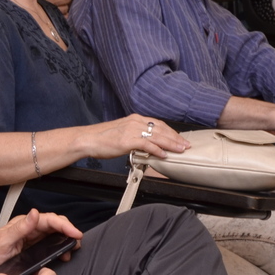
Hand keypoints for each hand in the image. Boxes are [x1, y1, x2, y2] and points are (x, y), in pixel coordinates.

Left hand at [0, 208, 81, 274]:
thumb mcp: (2, 240)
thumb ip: (19, 227)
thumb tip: (34, 213)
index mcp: (23, 223)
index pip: (48, 219)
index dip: (63, 224)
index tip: (75, 232)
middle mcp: (29, 229)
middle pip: (54, 224)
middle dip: (68, 230)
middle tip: (78, 240)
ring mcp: (32, 239)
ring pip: (54, 233)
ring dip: (66, 238)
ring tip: (74, 247)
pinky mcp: (33, 249)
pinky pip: (50, 244)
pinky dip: (60, 247)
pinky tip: (64, 253)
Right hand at [75, 114, 189, 160]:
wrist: (88, 139)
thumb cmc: (103, 138)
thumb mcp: (122, 133)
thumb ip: (135, 137)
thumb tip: (146, 146)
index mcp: (135, 119)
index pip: (158, 124)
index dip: (171, 132)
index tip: (179, 138)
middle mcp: (135, 121)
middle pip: (161, 129)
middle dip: (175, 138)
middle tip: (186, 145)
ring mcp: (132, 130)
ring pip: (157, 136)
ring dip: (171, 143)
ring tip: (180, 150)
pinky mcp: (128, 140)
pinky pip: (147, 144)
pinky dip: (157, 150)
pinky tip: (164, 155)